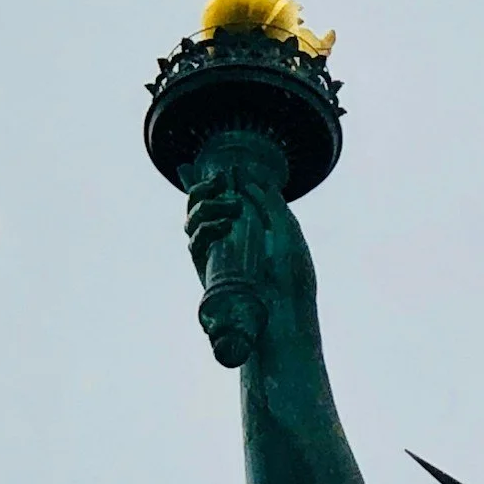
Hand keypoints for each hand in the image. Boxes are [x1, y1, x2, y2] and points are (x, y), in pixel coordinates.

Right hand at [183, 171, 317, 315]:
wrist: (285, 312)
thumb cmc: (292, 276)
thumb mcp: (286, 230)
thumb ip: (270, 202)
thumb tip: (248, 177)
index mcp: (246, 228)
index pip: (222, 199)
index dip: (213, 183)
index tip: (224, 171)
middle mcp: (226, 239)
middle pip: (200, 204)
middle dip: (204, 187)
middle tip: (221, 179)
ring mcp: (214, 253)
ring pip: (192, 219)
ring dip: (207, 204)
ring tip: (232, 207)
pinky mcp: (205, 269)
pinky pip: (194, 241)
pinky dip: (206, 227)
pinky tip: (224, 226)